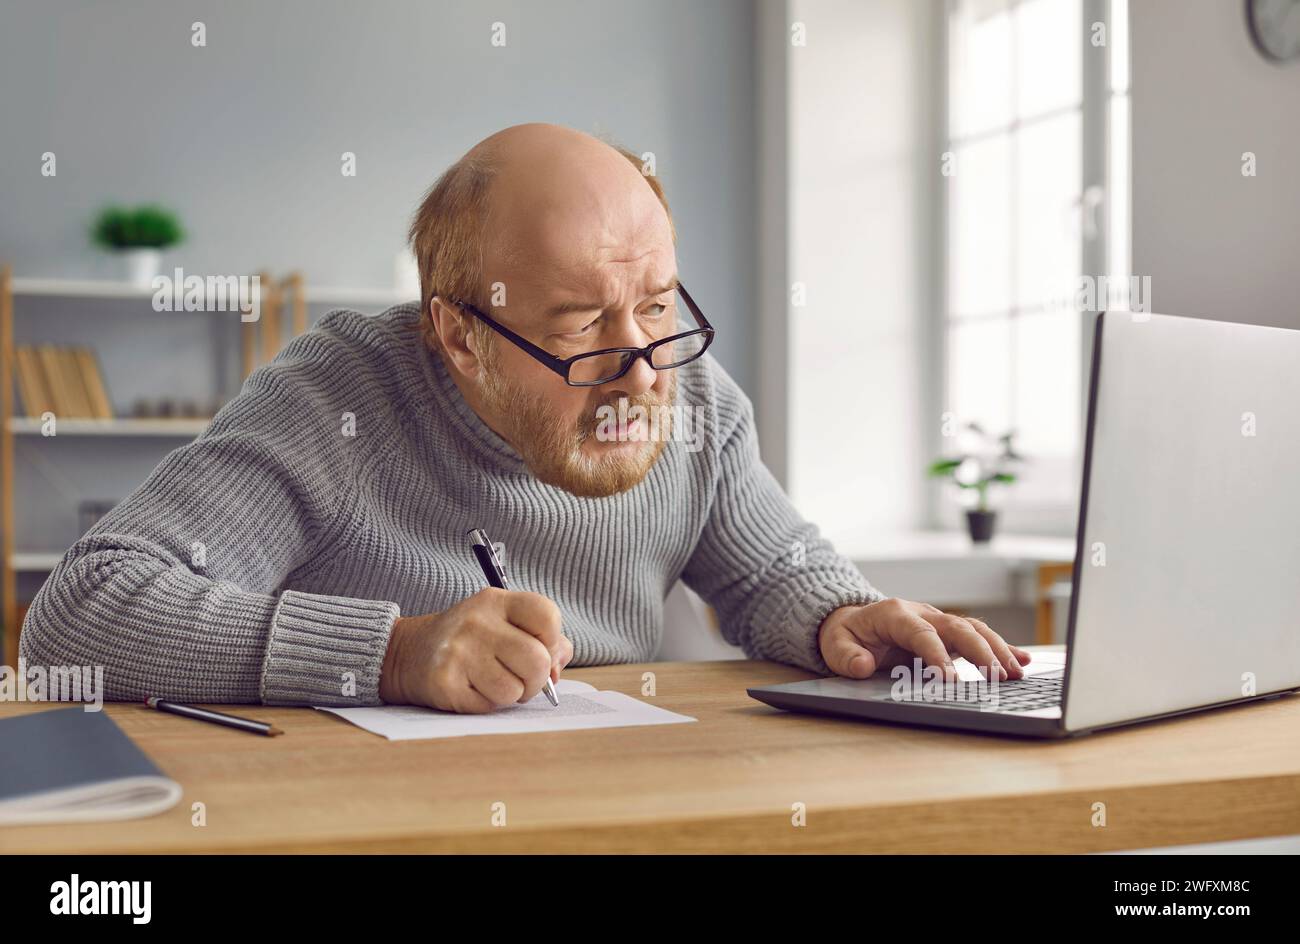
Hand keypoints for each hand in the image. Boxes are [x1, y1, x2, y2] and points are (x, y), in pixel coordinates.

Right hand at [379, 588, 572, 711]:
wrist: (410, 653)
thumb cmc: (471, 641)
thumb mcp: (504, 624)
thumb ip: (542, 640)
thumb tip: (557, 667)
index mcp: (496, 601)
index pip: (547, 615)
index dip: (553, 640)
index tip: (541, 649)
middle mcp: (477, 621)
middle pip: (537, 660)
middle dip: (537, 679)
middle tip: (521, 678)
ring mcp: (459, 651)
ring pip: (515, 690)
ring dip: (511, 695)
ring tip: (492, 681)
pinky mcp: (445, 682)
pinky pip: (489, 706)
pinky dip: (487, 704)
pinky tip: (471, 688)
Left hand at [817, 597, 1031, 682]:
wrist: (853, 622)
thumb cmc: (846, 636)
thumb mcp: (835, 646)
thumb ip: (846, 656)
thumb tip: (861, 667)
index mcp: (895, 614)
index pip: (921, 634)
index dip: (935, 655)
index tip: (949, 679)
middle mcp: (922, 613)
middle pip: (957, 628)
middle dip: (979, 651)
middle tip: (997, 676)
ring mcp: (938, 622)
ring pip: (974, 630)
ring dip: (997, 650)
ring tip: (1016, 673)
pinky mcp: (949, 634)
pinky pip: (979, 637)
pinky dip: (1001, 647)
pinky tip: (1023, 660)